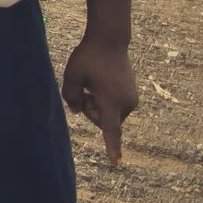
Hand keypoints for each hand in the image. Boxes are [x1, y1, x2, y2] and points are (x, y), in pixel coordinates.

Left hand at [60, 36, 136, 164]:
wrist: (110, 40)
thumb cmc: (88, 57)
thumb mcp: (71, 76)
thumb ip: (70, 97)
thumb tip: (76, 112)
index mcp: (112, 100)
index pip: (110, 129)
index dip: (112, 146)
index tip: (116, 162)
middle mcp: (126, 103)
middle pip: (102, 121)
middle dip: (89, 110)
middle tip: (86, 89)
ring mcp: (132, 99)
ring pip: (108, 114)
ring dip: (96, 104)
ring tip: (94, 83)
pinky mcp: (132, 95)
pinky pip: (113, 107)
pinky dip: (104, 100)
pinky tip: (101, 82)